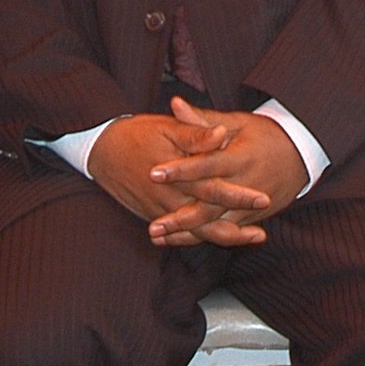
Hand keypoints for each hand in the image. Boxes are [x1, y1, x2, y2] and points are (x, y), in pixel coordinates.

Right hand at [88, 112, 257, 243]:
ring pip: (196, 232)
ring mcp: (161, 210)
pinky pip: (181, 233)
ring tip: (252, 238)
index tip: (263, 199)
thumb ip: (195, 133)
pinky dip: (201, 238)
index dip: (238, 196)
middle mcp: (170, 197)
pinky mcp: (154, 215)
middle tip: (262, 234)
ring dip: (224, 237)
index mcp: (178, 174)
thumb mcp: (166, 127)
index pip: (213, 188)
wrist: (101, 150)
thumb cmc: (136, 134)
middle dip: (236, 228)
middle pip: (207, 219)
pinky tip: (221, 237)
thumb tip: (221, 134)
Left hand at [144, 98, 311, 246]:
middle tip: (154, 225)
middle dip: (181, 217)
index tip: (154, 172)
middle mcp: (245, 185)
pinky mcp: (252, 218)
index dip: (181, 170)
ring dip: (186, 233)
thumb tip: (174, 104)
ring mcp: (250, 206)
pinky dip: (200, 237)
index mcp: (240, 158)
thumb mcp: (236, 122)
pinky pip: (224, 232)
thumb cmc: (264, 134)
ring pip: (215, 225)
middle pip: (210, 205)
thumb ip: (203, 120)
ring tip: (158, 237)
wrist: (302, 155)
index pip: (206, 165)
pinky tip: (176, 240)